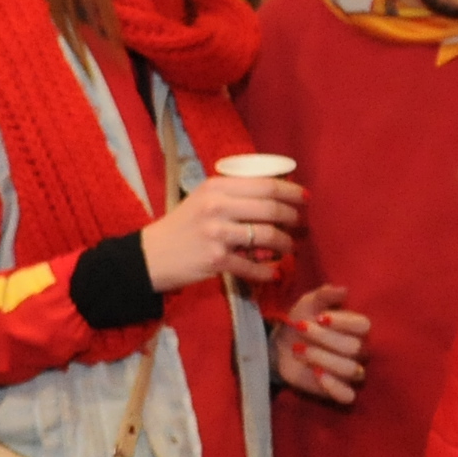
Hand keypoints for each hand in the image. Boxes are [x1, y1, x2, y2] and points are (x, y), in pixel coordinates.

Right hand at [140, 175, 299, 289]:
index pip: (265, 185)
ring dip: (285, 244)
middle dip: (292, 218)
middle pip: (271, 209)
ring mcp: (217, 233)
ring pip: (267, 235)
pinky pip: (253, 265)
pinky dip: (268, 270)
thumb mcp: (203, 199)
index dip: (291, 191)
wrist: (151, 255)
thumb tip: (275, 195)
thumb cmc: (181, 226)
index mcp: (216, 186)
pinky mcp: (216, 259)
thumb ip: (233, 194)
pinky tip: (273, 271)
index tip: (305, 198)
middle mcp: (217, 206)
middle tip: (299, 225)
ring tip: (288, 248)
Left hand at [275, 284, 369, 403]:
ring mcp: (351, 372)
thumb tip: (344, 290)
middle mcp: (359, 350)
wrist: (280, 346)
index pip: (364, 326)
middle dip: (324, 338)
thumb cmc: (301, 321)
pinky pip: (348, 395)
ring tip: (298, 350)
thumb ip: (325, 295)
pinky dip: (334, 386)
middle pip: (354, 347)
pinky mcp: (339, 391)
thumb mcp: (308, 303)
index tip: (320, 318)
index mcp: (356, 328)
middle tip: (301, 329)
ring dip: (322, 358)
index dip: (343, 322)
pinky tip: (317, 374)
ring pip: (351, 369)